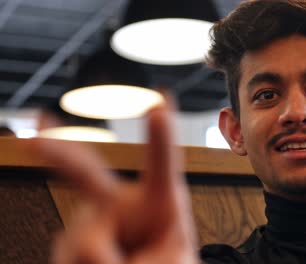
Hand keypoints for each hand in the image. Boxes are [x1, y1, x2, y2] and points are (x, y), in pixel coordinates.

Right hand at [32, 99, 197, 262]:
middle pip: (86, 170)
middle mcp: (120, 202)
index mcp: (159, 199)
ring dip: (105, 262)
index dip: (161, 134)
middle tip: (40, 124)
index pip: (162, 163)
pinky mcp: (69, 242)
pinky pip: (69, 258)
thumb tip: (88, 249)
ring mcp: (89, 221)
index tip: (161, 100)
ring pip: (86, 243)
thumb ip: (137, 255)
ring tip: (123, 263)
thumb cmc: (166, 261)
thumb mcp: (171, 263)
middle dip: (60, 149)